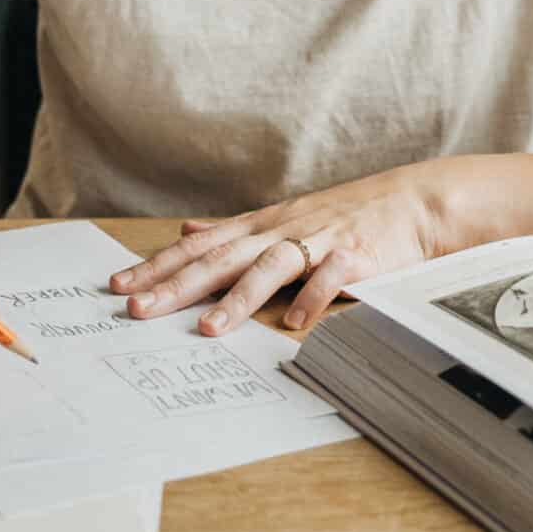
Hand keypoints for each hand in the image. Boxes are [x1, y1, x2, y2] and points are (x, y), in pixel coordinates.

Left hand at [108, 162, 460, 338]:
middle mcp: (282, 230)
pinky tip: (296, 325)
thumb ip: (235, 230)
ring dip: (238, 299)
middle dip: (177, 284)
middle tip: (137, 307)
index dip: (159, 265)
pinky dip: (314, 298)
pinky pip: (332, 277)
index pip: (199, 246)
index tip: (118, 285)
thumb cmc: (346, 214)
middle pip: (222, 257)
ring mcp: (319, 241)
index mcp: (262, 226)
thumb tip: (187, 229)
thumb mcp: (283, 217)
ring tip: (208, 330)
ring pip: (270, 267)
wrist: (414, 201)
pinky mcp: (356, 255)